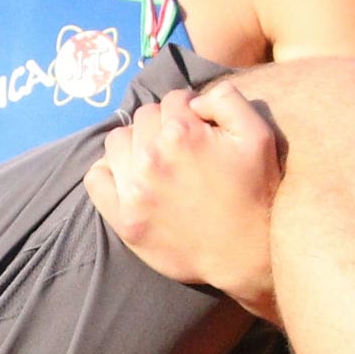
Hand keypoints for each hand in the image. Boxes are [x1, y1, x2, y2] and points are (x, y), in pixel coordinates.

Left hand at [83, 85, 282, 311]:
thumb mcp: (258, 135)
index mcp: (182, 133)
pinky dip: (109, 172)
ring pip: (117, 141)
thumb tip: (193, 101)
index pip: (173, 100)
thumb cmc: (256, 192)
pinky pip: (96, 178)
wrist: (247, 253)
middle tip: (182, 148)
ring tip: (158, 161)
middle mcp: (152, 158)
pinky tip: (130, 177)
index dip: (190, 110)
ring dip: (136, 144)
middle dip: (164, 125)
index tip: (200, 129)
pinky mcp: (124, 219)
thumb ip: (226, 100)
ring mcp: (134, 190)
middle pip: (144, 117)